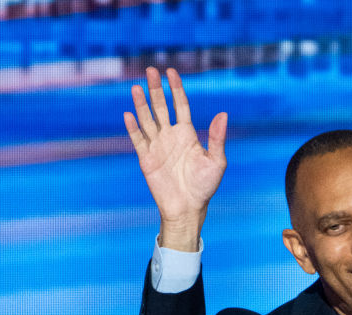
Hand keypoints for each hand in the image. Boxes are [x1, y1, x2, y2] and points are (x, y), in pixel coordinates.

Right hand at [123, 66, 226, 251]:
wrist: (188, 208)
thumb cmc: (205, 186)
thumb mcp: (216, 161)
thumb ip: (217, 138)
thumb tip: (223, 114)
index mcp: (187, 134)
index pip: (180, 105)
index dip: (176, 89)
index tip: (171, 72)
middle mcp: (170, 136)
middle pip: (161, 107)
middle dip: (156, 89)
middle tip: (151, 70)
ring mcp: (157, 146)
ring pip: (147, 119)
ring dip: (141, 104)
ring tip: (136, 87)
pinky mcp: (146, 159)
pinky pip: (138, 140)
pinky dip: (133, 128)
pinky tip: (128, 114)